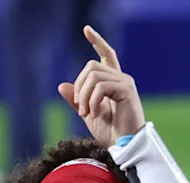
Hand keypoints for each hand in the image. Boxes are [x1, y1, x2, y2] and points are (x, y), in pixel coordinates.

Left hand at [58, 25, 145, 147]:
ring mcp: (125, 83)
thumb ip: (76, 100)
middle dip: (79, 86)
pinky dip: (92, 101)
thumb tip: (61, 85)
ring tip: (86, 114)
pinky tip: (94, 115)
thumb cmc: (110, 133)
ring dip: (84, 96)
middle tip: (80, 109)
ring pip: (94, 75)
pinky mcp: (127, 90)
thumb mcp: (87, 114)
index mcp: (112, 82)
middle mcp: (121, 78)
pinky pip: (100, 87)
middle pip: (91, 66)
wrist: (124, 146)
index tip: (86, 30)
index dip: (97, 41)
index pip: (106, 55)